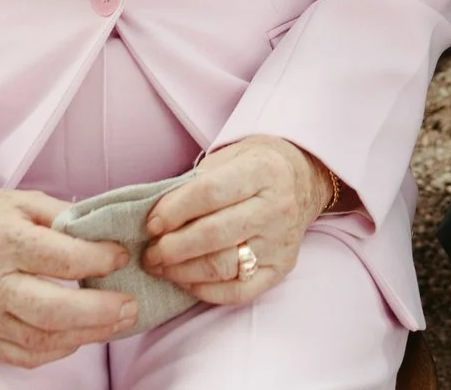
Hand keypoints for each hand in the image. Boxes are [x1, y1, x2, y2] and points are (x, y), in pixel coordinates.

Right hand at [0, 173, 136, 365]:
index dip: (100, 260)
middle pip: (53, 310)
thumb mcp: (23, 201)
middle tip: (131, 306)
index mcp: (2, 240)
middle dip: (101, 312)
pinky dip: (57, 349)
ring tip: (116, 322)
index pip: (62, 259)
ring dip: (87, 334)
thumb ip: (66, 218)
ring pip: (41, 339)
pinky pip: (23, 355)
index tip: (123, 257)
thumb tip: (111, 234)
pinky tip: (80, 334)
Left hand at [141, 136, 333, 306]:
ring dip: (182, 272)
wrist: (301, 180)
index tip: (151, 224)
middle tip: (149, 253)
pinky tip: (185, 281)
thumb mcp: (228, 158)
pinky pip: (238, 292)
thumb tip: (156, 220)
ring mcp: (280, 242)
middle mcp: (277, 207)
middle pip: (214, 235)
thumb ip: (194, 184)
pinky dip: (205, 291)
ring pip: (223, 266)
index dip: (174, 211)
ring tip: (160, 267)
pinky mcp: (281, 269)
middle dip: (172, 248)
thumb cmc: (253, 167)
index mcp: (262, 171)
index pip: (209, 193)